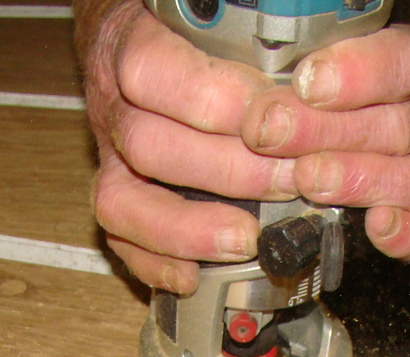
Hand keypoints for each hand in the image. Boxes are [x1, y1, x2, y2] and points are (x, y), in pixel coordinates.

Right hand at [78, 0, 299, 292]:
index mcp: (132, 44)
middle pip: (149, 146)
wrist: (133, 27)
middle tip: (289, 181)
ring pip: (124, 201)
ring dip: (189, 227)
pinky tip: (194, 276)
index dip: (216, 100)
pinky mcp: (117, 192)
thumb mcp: (213, 11)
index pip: (156, 72)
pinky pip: (120, 238)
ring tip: (246, 239)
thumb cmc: (183, 23)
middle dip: (227, 171)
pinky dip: (155, 263)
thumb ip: (243, 28)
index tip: (275, 115)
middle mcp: (114, 103)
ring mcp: (110, 155)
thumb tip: (298, 53)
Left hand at [240, 25, 409, 261]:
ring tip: (308, 179)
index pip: (398, 63)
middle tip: (273, 134)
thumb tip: (263, 97)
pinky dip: (404, 234)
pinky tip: (376, 226)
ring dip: (359, 180)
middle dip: (327, 133)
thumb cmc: (364, 82)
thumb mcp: (341, 53)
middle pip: (394, 126)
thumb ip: (309, 66)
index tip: (308, 83)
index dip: (356, 73)